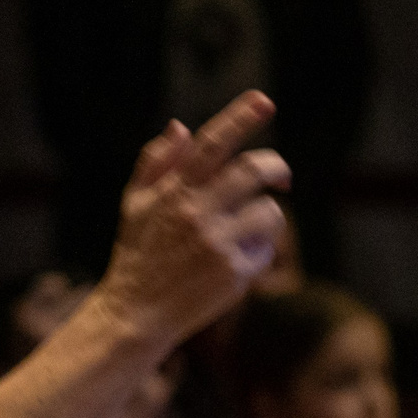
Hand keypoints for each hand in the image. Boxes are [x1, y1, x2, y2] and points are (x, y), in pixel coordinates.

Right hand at [91, 92, 292, 349]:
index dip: (240, 118)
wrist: (135, 315)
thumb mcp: (134, 205)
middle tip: (282, 176)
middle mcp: (196, 214)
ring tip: (248, 230)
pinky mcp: (233, 274)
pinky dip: (259, 250)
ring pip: (269, 212)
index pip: (212, 144)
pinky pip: (265, 250)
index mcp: (174, 191)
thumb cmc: (137, 255)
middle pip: (254, 171)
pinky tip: (237, 261)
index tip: (264, 101)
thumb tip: (180, 127)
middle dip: (276, 167)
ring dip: (267, 216)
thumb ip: (156, 163)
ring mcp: (217, 245)